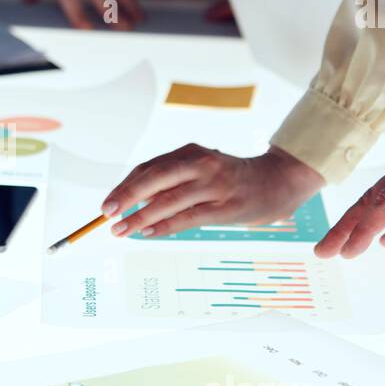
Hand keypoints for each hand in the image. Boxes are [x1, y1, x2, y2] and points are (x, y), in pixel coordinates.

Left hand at [102, 145, 323, 237]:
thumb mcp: (200, 168)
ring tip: (122, 230)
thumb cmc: (230, 178)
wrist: (277, 182)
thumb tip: (134, 202)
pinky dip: (165, 226)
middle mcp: (202, 164)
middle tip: (107, 213)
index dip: (126, 186)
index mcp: (191, 152)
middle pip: (156, 178)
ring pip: (170, 200)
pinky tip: (148, 233)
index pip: (149, 168)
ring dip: (141, 217)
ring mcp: (215, 186)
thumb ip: (172, 180)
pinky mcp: (226, 207)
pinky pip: (189, 218)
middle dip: (127, 196)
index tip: (108, 203)